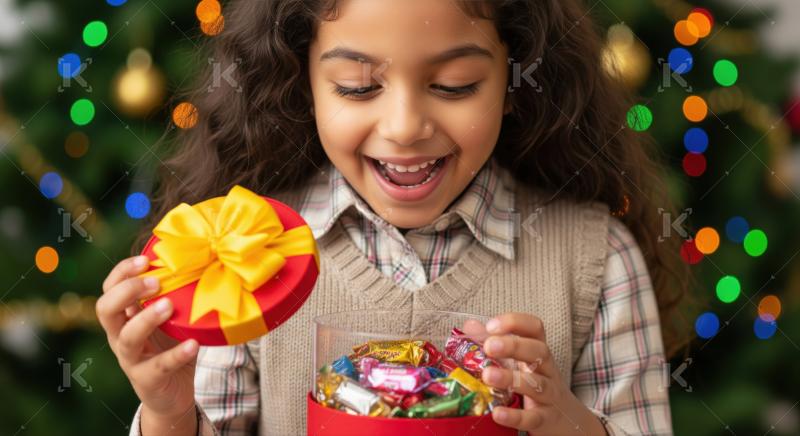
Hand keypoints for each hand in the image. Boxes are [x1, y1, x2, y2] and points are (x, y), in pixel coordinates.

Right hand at [96, 255, 198, 422]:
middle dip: (127, 291)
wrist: (172, 395)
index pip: (109, 289)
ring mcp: (131, 360)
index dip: (122, 272)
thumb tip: (197, 261)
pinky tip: (193, 343)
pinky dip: (176, 354)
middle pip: (105, 310)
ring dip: (146, 319)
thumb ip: (174, 296)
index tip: (146, 260)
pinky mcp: (147, 381)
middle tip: (156, 282)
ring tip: (169, 306)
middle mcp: (120, 337)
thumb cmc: (171, 347)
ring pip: (127, 338)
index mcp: (124, 318)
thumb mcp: (171, 319)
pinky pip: (158, 366)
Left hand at [463, 313, 606, 435]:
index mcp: (538, 351)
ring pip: (537, 384)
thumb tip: (470, 326)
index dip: (515, 322)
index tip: (491, 325)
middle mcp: (547, 370)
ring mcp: (549, 395)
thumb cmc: (535, 383)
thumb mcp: (517, 361)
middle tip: (489, 346)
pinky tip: (497, 413)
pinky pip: (533, 417)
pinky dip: (515, 416)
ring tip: (487, 376)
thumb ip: (494, 343)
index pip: (534, 328)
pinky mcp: (545, 419)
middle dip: (514, 346)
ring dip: (511, 379)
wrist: (567, 420)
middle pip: (539, 352)